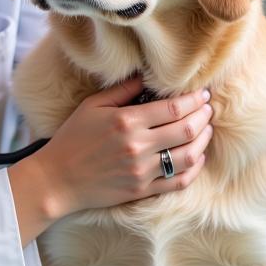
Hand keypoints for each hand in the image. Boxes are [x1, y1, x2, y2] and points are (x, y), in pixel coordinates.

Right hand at [38, 74, 213, 216]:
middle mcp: (138, 146)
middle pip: (186, 130)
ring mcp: (142, 171)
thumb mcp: (92, 106)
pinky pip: (179, 181)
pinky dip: (195, 168)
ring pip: (189, 156)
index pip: (174, 108)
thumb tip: (148, 75)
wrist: (58, 179)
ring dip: (203, 140)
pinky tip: (197, 157)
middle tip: (208, 108)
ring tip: (205, 129)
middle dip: (203, 116)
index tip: (202, 94)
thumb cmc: (72, 138)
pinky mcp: (143, 190)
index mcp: (127, 122)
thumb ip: (123, 89)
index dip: (194, 99)